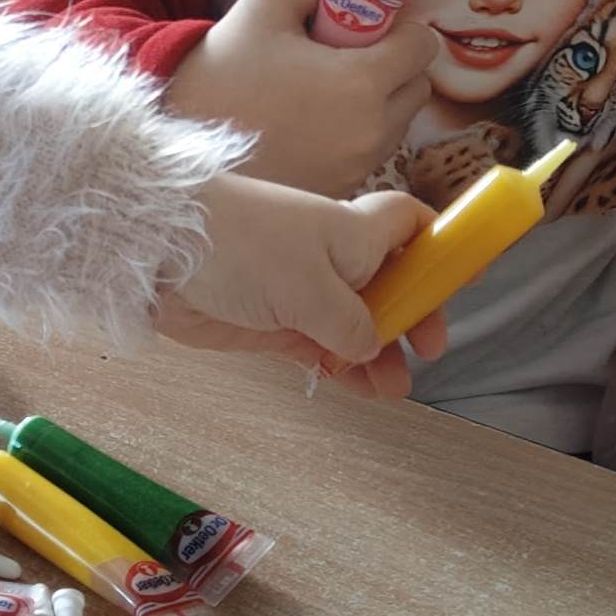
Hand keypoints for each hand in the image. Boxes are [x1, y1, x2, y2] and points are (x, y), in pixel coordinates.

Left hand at [157, 174, 433, 395]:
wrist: (157, 252)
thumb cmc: (241, 246)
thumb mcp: (310, 286)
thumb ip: (351, 323)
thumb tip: (370, 347)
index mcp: (353, 231)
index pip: (410, 226)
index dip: (439, 247)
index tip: (459, 282)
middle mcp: (333, 258)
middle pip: (391, 285)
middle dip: (413, 318)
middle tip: (427, 352)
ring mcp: (302, 291)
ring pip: (357, 325)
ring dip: (378, 355)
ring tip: (390, 390)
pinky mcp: (272, 323)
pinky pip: (321, 347)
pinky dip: (340, 366)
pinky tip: (353, 386)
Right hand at [159, 0, 437, 196]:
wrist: (179, 142)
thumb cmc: (223, 67)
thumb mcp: (266, 1)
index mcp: (361, 81)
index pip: (423, 46)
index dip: (400, 27)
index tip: (368, 25)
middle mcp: (371, 131)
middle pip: (417, 86)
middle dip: (393, 65)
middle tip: (344, 55)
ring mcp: (358, 167)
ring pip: (397, 122)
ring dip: (377, 100)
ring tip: (321, 90)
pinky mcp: (341, 190)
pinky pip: (370, 152)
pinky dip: (355, 133)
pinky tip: (309, 121)